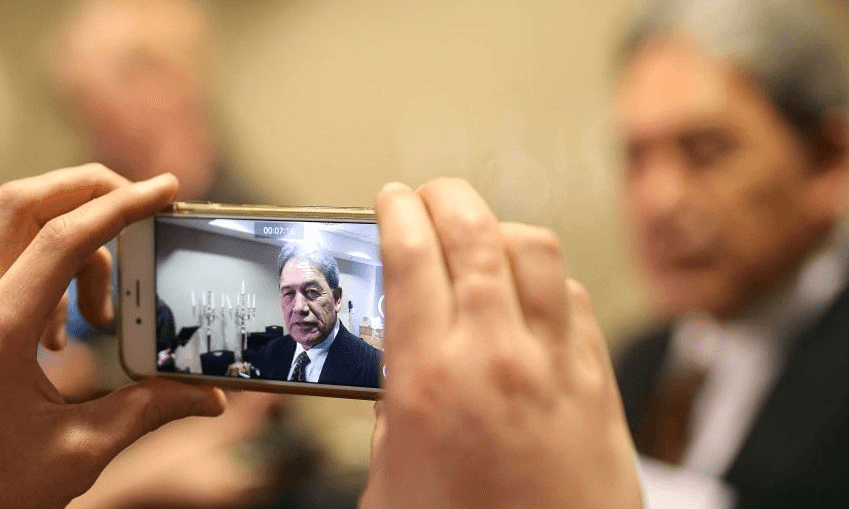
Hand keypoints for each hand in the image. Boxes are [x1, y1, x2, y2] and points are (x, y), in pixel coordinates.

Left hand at [0, 164, 225, 507]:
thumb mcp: (75, 452)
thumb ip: (147, 412)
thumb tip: (209, 397)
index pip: (65, 238)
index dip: (123, 206)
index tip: (166, 191)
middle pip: (22, 202)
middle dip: (91, 194)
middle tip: (143, 212)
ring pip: (10, 224)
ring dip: (69, 243)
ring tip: (97, 313)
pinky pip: (3, 261)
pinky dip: (43, 273)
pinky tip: (57, 335)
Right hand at [363, 179, 641, 508]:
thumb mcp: (393, 482)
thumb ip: (393, 414)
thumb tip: (401, 370)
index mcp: (431, 379)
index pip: (410, 258)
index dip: (397, 214)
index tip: (391, 199)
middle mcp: (496, 356)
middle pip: (475, 234)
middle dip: (447, 197)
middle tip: (430, 195)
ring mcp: (555, 364)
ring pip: (536, 251)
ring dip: (502, 229)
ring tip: (481, 236)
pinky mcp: (598, 383)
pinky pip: (574, 300)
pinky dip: (549, 280)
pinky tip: (531, 295)